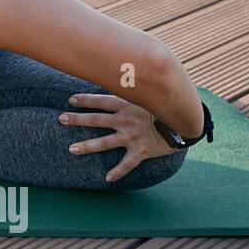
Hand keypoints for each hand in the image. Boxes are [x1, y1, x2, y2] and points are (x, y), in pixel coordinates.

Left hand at [60, 93, 182, 182]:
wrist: (187, 122)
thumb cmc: (166, 105)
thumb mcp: (149, 94)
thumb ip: (136, 88)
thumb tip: (124, 70)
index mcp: (127, 106)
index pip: (101, 101)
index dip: (85, 100)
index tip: (71, 100)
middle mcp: (126, 121)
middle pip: (96, 120)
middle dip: (77, 119)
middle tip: (61, 119)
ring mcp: (132, 137)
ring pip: (105, 143)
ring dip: (87, 146)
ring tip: (71, 149)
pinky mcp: (141, 151)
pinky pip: (127, 164)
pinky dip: (118, 172)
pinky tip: (107, 179)